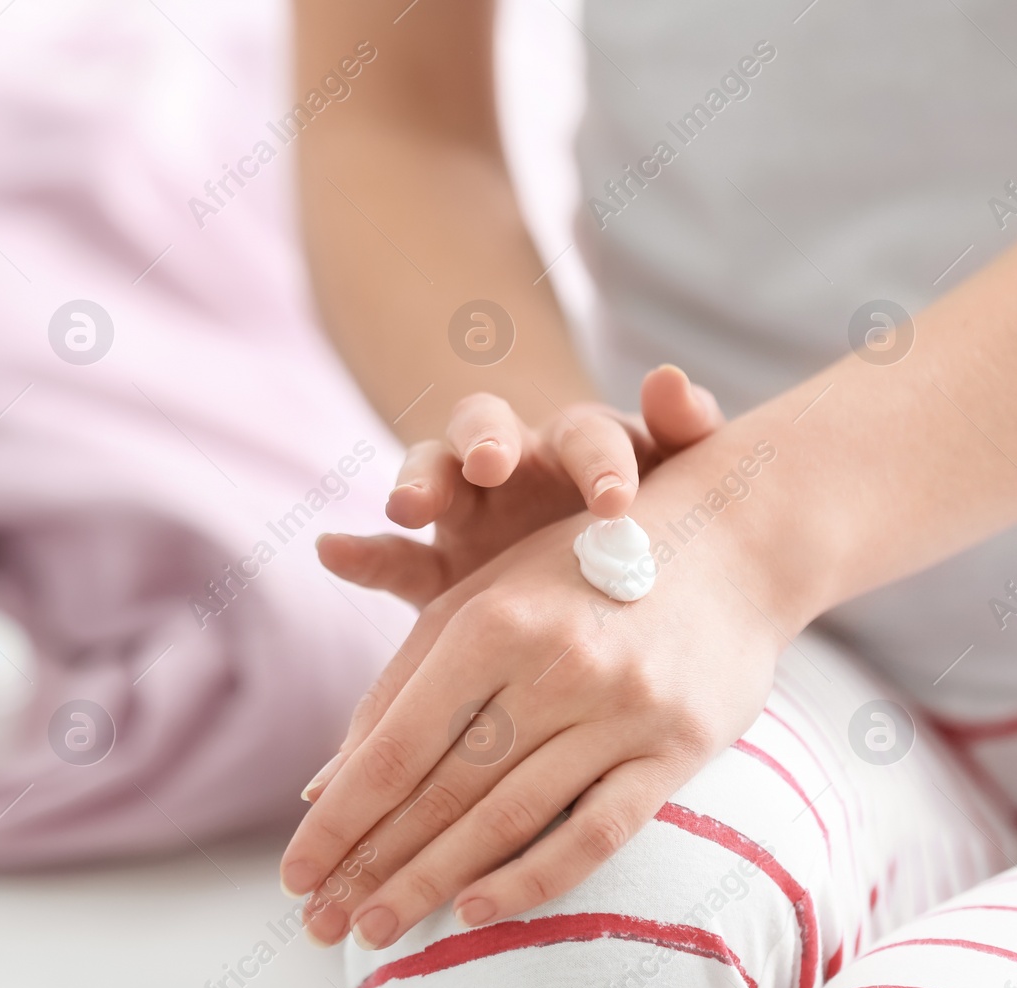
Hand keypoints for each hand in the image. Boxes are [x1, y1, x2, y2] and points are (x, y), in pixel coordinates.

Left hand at [282, 494, 788, 948]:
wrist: (727, 541)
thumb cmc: (574, 572)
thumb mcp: (481, 600)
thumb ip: (402, 686)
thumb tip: (325, 788)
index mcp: (491, 619)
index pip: (397, 744)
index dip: (340, 816)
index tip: (294, 874)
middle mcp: (554, 663)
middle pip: (445, 787)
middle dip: (372, 864)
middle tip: (320, 924)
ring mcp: (621, 708)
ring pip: (510, 816)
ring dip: (433, 882)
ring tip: (375, 929)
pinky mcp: (678, 746)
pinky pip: (598, 830)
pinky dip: (534, 876)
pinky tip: (475, 913)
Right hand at [316, 365, 721, 607]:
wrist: (612, 583)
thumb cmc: (658, 523)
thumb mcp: (680, 477)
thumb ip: (686, 430)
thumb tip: (669, 376)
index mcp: (584, 447)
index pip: (587, 434)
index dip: (599, 462)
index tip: (617, 501)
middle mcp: (518, 464)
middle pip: (489, 427)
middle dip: (487, 440)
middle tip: (491, 462)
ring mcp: (468, 510)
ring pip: (432, 472)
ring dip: (419, 479)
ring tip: (406, 503)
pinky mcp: (435, 567)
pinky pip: (392, 558)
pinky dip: (360, 554)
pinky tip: (330, 551)